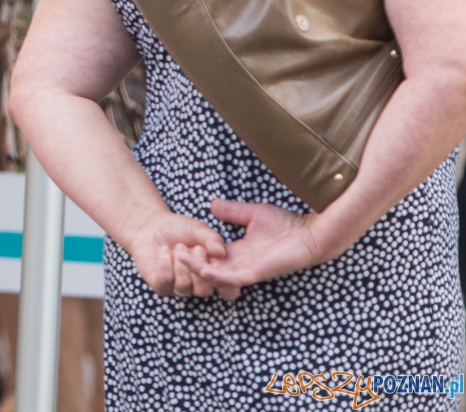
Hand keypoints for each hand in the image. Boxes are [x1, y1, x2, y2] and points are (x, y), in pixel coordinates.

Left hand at [123, 210, 235, 298]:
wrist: (151, 226)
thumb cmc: (179, 228)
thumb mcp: (198, 229)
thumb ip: (212, 239)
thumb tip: (222, 253)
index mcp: (212, 274)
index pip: (227, 291)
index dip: (226, 283)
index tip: (218, 263)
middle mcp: (197, 284)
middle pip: (205, 291)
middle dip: (199, 268)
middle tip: (196, 248)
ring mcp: (178, 287)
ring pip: (184, 287)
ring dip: (181, 264)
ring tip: (179, 246)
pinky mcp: (159, 285)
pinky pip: (164, 282)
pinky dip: (165, 263)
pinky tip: (164, 250)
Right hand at [174, 200, 326, 297]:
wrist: (312, 234)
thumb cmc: (288, 225)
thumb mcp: (252, 213)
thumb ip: (232, 212)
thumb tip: (212, 205)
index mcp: (239, 253)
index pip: (210, 256)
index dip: (193, 251)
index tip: (175, 242)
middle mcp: (240, 265)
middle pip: (207, 269)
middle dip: (188, 263)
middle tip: (169, 252)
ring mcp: (246, 271)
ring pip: (213, 276)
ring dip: (194, 268)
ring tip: (176, 256)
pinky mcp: (254, 273)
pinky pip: (227, 277)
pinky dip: (210, 273)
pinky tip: (196, 264)